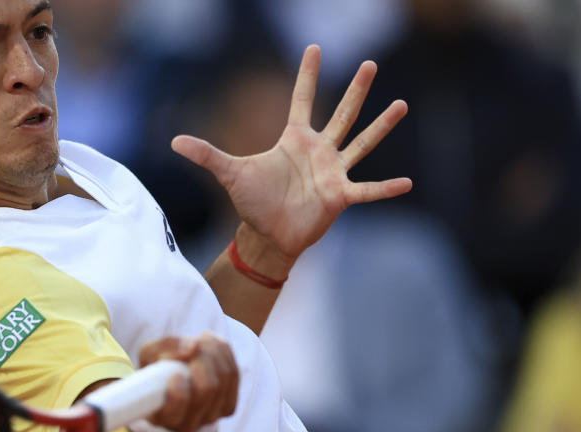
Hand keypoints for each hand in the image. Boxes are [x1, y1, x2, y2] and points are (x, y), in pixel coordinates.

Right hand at [138, 333, 238, 431]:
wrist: (174, 376)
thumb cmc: (157, 367)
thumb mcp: (149, 353)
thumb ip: (165, 348)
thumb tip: (194, 347)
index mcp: (160, 417)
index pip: (174, 413)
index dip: (178, 394)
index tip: (175, 375)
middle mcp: (186, 424)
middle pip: (206, 391)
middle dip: (202, 360)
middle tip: (193, 344)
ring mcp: (209, 418)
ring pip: (223, 381)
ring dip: (214, 352)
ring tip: (202, 338)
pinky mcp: (227, 408)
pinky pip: (234, 376)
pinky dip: (225, 354)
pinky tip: (213, 343)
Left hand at [172, 45, 411, 266]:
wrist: (268, 235)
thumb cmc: (253, 202)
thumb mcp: (230, 173)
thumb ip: (207, 154)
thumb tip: (173, 141)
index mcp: (294, 140)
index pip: (302, 100)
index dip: (307, 75)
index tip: (314, 48)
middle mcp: (319, 151)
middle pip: (341, 113)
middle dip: (355, 89)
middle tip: (370, 63)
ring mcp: (333, 172)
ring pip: (362, 143)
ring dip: (381, 126)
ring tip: (401, 105)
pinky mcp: (340, 196)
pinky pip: (367, 190)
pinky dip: (386, 189)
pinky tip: (408, 183)